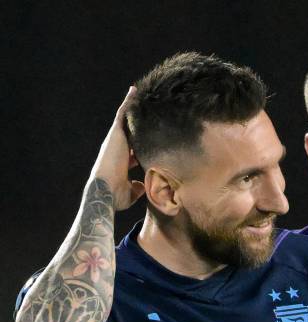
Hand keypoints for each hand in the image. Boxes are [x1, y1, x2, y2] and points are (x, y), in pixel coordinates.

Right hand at [90, 86, 144, 209]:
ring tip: (141, 93)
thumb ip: (139, 187)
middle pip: (131, 131)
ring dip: (134, 106)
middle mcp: (119, 148)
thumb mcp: (131, 192)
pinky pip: (123, 113)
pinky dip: (128, 102)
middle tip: (151, 110)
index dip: (143, 144)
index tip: (153, 139)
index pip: (134, 149)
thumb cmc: (116, 196)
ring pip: (127, 119)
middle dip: (140, 123)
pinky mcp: (116, 133)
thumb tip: (146, 185)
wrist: (105, 191)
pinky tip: (134, 90)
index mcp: (123, 161)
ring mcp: (116, 140)